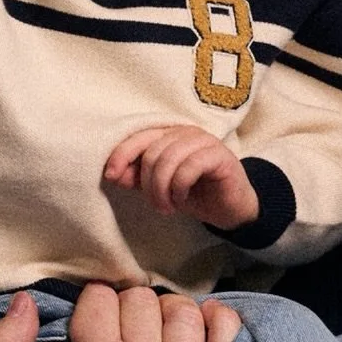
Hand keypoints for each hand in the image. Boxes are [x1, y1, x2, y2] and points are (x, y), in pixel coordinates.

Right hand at [0, 284, 240, 341]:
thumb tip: (24, 300)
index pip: (99, 298)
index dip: (88, 308)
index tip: (86, 330)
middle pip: (142, 300)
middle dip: (124, 309)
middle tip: (115, 335)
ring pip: (183, 312)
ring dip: (165, 313)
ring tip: (151, 333)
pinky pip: (228, 340)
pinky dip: (219, 322)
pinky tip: (203, 322)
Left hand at [105, 125, 258, 227]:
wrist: (230, 209)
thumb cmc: (195, 194)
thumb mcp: (160, 188)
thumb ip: (138, 178)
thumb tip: (114, 174)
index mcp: (170, 134)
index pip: (139, 137)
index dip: (122, 154)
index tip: (111, 176)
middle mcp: (186, 132)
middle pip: (152, 151)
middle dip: (148, 184)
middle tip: (157, 206)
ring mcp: (205, 141)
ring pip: (169, 159)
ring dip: (162, 189)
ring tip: (167, 207)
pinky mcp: (220, 155)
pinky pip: (189, 167)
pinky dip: (180, 187)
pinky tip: (182, 199)